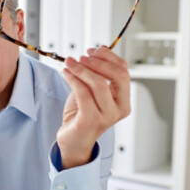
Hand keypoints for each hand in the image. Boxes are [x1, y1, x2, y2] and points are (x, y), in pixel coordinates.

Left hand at [57, 46, 130, 168]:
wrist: (72, 140)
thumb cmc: (82, 114)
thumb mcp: (92, 91)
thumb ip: (98, 74)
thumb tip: (99, 49)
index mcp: (123, 101)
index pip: (124, 71)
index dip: (108, 57)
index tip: (93, 50)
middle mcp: (119, 109)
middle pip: (117, 76)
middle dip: (98, 62)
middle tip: (81, 56)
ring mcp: (107, 117)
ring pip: (99, 83)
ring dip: (81, 69)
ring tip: (69, 63)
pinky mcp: (91, 121)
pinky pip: (83, 93)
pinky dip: (73, 79)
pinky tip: (66, 73)